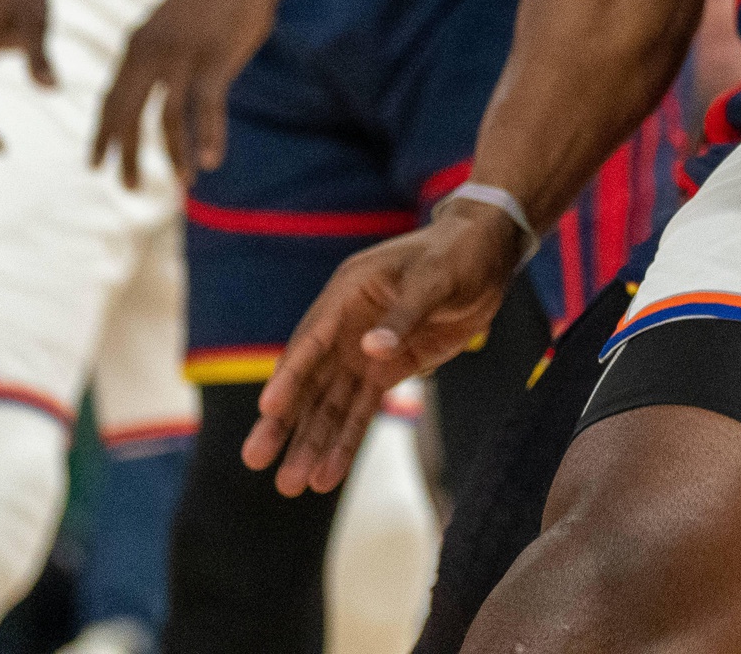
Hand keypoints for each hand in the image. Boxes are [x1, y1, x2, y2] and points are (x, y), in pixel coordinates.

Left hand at [93, 0, 282, 187]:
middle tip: (127, 186)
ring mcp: (181, 58)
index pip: (110, 100)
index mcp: (135, 45)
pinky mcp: (213, 60)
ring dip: (173, 156)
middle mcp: (150, 54)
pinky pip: (206, 108)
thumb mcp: (169, 25)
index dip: (102, 135)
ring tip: (181, 183)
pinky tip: (211, 161)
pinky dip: (208, 137)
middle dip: (126, 155)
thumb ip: (155, 55)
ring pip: (167, 119)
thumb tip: (151, 89)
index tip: (96, 164)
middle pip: (128, 115)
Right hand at [243, 201, 525, 495]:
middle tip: (254, 460)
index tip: (270, 408)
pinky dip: (345, 443)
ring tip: (291, 485)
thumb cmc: (456, 254)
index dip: (290, 375)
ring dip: (311, 444)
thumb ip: (403, 316)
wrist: (486, 256)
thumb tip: (371, 351)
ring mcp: (364, 353)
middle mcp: (345, 328)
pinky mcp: (387, 373)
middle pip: (308, 381)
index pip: (312, 339)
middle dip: (284, 423)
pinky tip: (327, 476)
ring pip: (330, 406)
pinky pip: (361, 411)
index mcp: (347, 293)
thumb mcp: (434, 278)